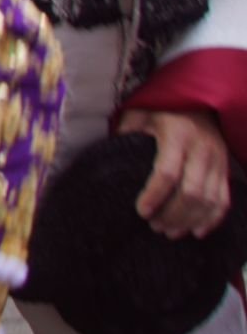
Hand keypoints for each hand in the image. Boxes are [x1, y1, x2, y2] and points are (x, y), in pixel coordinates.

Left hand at [119, 107, 232, 237]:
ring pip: (209, 200)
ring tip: (168, 232)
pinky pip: (224, 200)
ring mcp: (218, 161)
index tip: (141, 212)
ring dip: (189, 221)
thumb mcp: (139, 113)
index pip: (167, 172)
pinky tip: (196, 231)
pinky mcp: (226, 170)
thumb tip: (108, 158)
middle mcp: (202, 149)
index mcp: (177, 134)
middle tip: (154, 226)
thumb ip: (126, 133)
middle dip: (172, 214)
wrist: (199, 101)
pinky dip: (212, 220)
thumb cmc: (161, 109)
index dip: (154, 195)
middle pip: (191, 192)